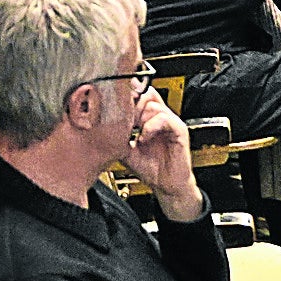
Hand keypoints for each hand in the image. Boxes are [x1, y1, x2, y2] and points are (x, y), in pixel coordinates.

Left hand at [121, 92, 204, 222]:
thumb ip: (118, 135)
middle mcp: (161, 117)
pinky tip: (144, 139)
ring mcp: (171, 122)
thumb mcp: (126, 149)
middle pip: (146, 95)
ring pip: (153, 105)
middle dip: (132, 107)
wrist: (166, 185)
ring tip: (136, 134)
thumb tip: (101, 125)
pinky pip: (164, 118)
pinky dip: (151, 127)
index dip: (128, 98)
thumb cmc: (150, 168)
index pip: (140, 95)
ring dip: (141, 118)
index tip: (115, 106)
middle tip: (126, 122)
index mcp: (150, 118)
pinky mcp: (179, 131)